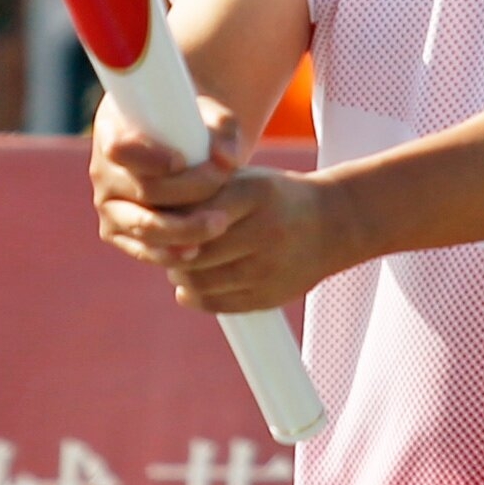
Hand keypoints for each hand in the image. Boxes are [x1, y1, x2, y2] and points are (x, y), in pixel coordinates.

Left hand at [90, 95, 335, 311]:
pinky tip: (191, 287)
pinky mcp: (271, 295)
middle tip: (161, 245)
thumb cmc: (275, 197)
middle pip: (194, 250)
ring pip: (203, 280)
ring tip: (178, 263)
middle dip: (170, 250)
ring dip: (181, 275)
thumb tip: (149, 217)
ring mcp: (269, 266)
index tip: (158, 219)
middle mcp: (263, 230)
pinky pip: (220, 304)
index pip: (193, 213)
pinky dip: (197, 297)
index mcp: (253, 193)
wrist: (334, 223)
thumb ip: (202, 194)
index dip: (168, 221)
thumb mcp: (244, 181)